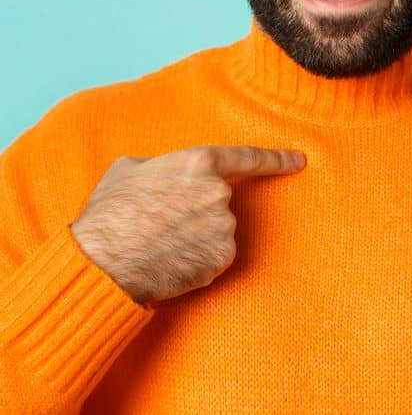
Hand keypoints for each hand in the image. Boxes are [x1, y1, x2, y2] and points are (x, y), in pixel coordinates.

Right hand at [68, 145, 305, 304]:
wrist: (103, 263)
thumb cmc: (110, 215)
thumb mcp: (130, 170)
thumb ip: (164, 165)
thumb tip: (172, 172)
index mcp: (199, 164)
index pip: (248, 158)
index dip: (276, 160)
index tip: (299, 161)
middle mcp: (219, 194)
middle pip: (221, 200)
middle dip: (197, 211)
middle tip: (162, 224)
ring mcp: (224, 228)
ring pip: (218, 230)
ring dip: (196, 236)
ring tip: (158, 243)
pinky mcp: (223, 259)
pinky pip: (215, 255)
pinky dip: (197, 259)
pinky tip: (170, 260)